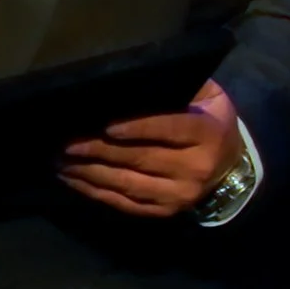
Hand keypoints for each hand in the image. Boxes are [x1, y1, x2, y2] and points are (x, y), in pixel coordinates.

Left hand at [59, 78, 243, 217]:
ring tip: (60, 160)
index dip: (138, 128)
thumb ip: (180, 86)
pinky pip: (126, 204)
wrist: (229, 166)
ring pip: (128, 183)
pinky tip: (73, 179)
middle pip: (141, 158)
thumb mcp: (208, 97)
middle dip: (99, 150)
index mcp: (207, 134)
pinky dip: (96, 193)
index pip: (171, 129)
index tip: (106, 126)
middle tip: (66, 142)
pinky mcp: (165, 211)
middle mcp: (196, 168)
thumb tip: (137, 77)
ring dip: (89, 173)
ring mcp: (180, 194)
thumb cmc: (209, 120)